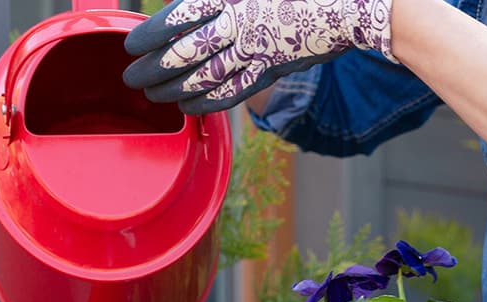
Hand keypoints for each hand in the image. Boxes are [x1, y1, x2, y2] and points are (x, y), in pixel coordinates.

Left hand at [122, 0, 393, 113]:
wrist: (355, 4)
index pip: (182, 17)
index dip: (153, 34)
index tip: (132, 43)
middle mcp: (243, 26)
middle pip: (188, 52)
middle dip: (155, 68)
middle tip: (131, 79)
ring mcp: (259, 51)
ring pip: (207, 77)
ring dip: (175, 89)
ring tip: (152, 96)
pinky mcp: (274, 69)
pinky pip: (234, 92)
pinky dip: (208, 101)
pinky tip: (189, 106)